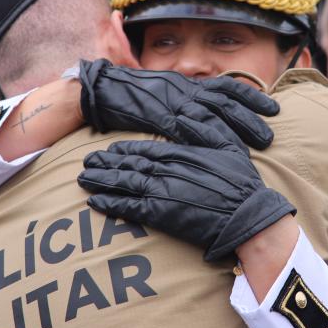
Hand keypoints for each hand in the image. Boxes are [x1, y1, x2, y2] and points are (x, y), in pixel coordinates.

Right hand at [77, 59, 279, 152]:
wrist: (102, 88)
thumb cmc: (133, 93)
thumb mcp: (166, 91)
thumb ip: (187, 100)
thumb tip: (207, 112)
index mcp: (188, 82)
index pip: (227, 86)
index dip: (252, 96)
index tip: (274, 108)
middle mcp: (185, 88)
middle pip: (226, 103)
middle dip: (252, 118)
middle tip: (272, 135)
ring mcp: (172, 101)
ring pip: (212, 115)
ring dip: (235, 131)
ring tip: (256, 148)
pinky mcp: (157, 114)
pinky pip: (185, 127)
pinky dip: (204, 138)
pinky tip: (218, 150)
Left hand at [78, 139, 295, 260]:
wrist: (245, 214)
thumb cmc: (240, 181)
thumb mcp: (226, 146)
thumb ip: (203, 128)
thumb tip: (184, 114)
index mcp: (178, 152)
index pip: (143, 148)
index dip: (123, 149)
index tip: (108, 149)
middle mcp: (165, 169)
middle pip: (126, 164)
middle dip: (104, 163)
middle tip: (86, 161)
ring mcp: (160, 191)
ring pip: (121, 183)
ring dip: (100, 180)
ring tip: (82, 179)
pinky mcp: (159, 214)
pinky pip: (127, 207)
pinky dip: (109, 203)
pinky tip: (94, 202)